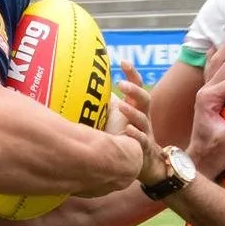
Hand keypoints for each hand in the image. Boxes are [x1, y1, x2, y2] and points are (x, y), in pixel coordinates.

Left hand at [105, 60, 162, 183]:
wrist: (139, 164)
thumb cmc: (123, 136)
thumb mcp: (112, 118)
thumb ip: (102, 104)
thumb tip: (79, 91)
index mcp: (136, 108)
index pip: (137, 87)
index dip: (132, 74)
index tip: (123, 61)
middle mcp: (143, 117)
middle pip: (144, 99)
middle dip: (134, 90)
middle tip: (121, 83)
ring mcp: (145, 132)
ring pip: (143, 119)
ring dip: (132, 111)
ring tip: (121, 106)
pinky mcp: (143, 148)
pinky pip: (142, 140)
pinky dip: (135, 134)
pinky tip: (128, 130)